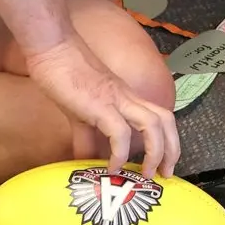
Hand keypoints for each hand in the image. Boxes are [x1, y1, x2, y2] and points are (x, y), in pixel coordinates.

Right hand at [24, 35, 179, 178]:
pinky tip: (112, 167)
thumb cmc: (64, 75)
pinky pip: (119, 132)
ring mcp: (116, 100)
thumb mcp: (79, 113)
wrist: (52, 48)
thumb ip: (86, 138)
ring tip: (145, 175)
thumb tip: (87, 162)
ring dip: (155, 152)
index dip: (168, 141)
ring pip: (153, 124)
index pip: (160, 117)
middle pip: (166, 120)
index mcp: (127, 98)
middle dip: (171, 149)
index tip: (164, 165)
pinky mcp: (100, 105)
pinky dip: (120, 153)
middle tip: (166, 174)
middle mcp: (128, 98)